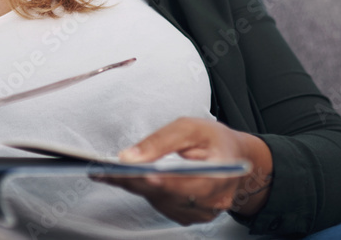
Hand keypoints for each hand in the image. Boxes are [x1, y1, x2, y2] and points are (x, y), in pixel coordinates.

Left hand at [90, 117, 272, 225]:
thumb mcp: (191, 127)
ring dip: (133, 186)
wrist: (237, 160)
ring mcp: (199, 212)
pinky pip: (160, 203)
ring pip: (159, 200)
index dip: (156, 179)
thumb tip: (130, 156)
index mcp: (218, 175)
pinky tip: (124, 179)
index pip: (183, 183)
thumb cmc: (215, 140)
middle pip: (165, 194)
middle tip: (102, 171)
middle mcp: (210, 201)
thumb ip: (161, 140)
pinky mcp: (187, 214)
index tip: (132, 171)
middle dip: (133, 181)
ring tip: (105, 172)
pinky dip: (142, 190)